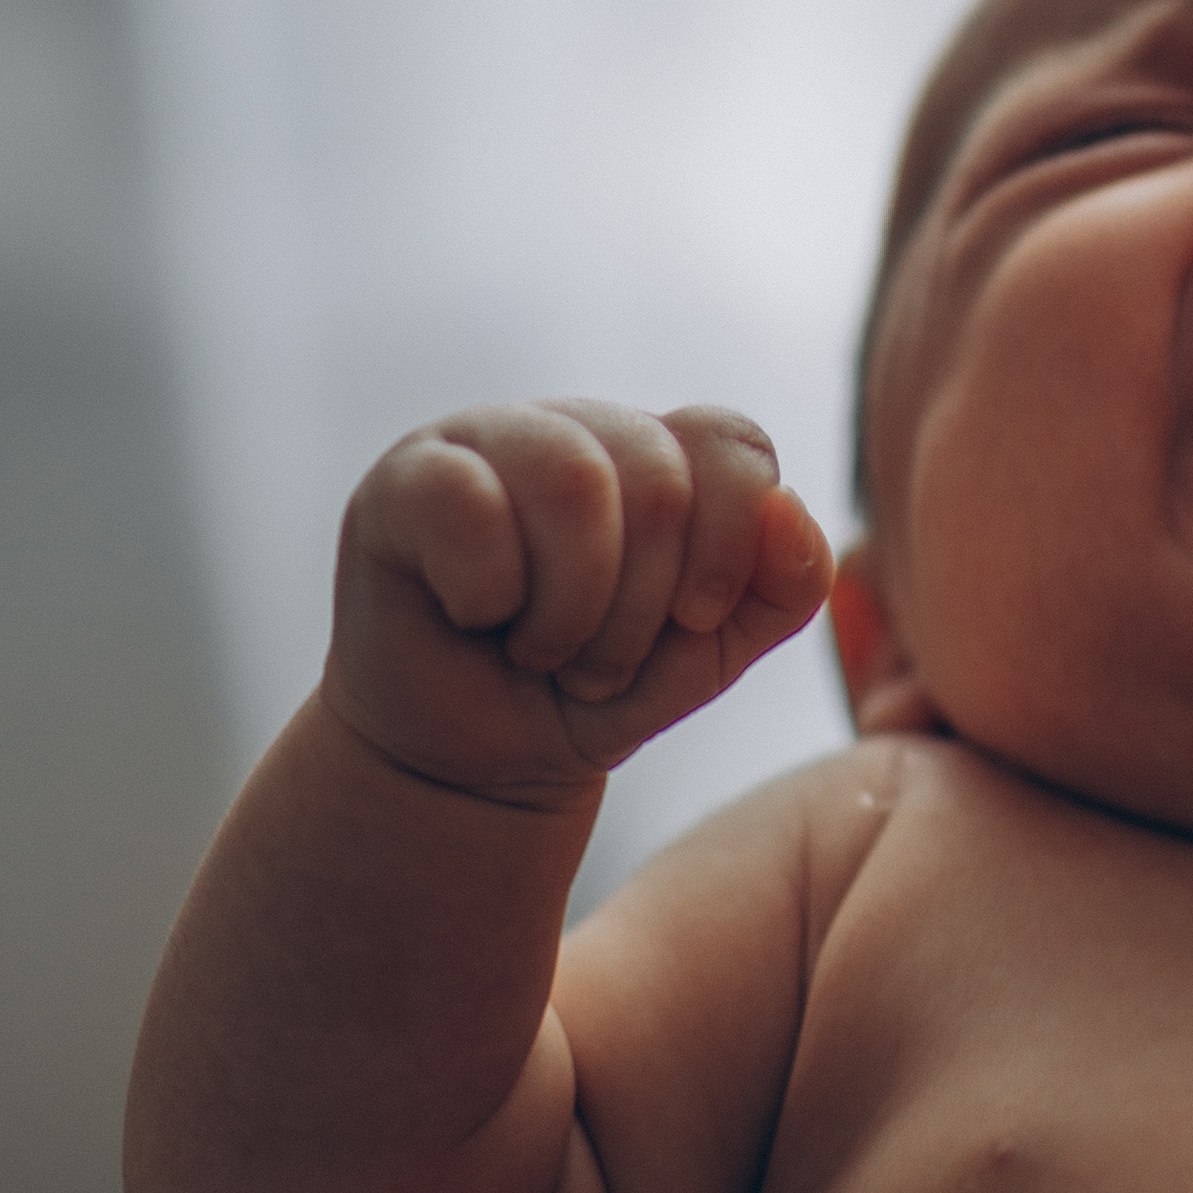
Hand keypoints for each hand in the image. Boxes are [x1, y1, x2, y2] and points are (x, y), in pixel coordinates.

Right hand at [325, 399, 833, 804]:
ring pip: (572, 480)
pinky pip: (469, 501)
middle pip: (658, 478)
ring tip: (543, 650)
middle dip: (640, 607)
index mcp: (663, 453)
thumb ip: (782, 585)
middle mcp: (580, 428)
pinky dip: (487, 592)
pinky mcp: (406, 478)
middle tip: (596, 661)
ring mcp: (489, 439)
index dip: (731, 543)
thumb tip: (786, 507)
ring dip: (570, 607)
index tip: (695, 618)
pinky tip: (474, 617)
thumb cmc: (596, 693)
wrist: (479, 763)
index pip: (732, 443)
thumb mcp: (712, 653)